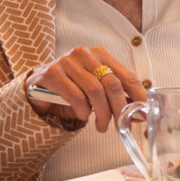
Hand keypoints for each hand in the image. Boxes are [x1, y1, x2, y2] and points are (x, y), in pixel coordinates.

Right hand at [25, 46, 146, 132]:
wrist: (37, 87)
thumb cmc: (71, 88)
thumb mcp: (96, 90)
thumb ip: (116, 97)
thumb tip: (138, 113)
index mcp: (100, 55)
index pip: (126, 75)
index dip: (137, 96)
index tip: (142, 112)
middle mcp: (84, 54)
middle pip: (112, 84)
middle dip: (120, 109)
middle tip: (120, 125)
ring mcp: (67, 61)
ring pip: (95, 91)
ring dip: (102, 114)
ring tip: (102, 126)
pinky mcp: (52, 73)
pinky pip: (76, 96)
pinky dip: (83, 111)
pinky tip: (83, 116)